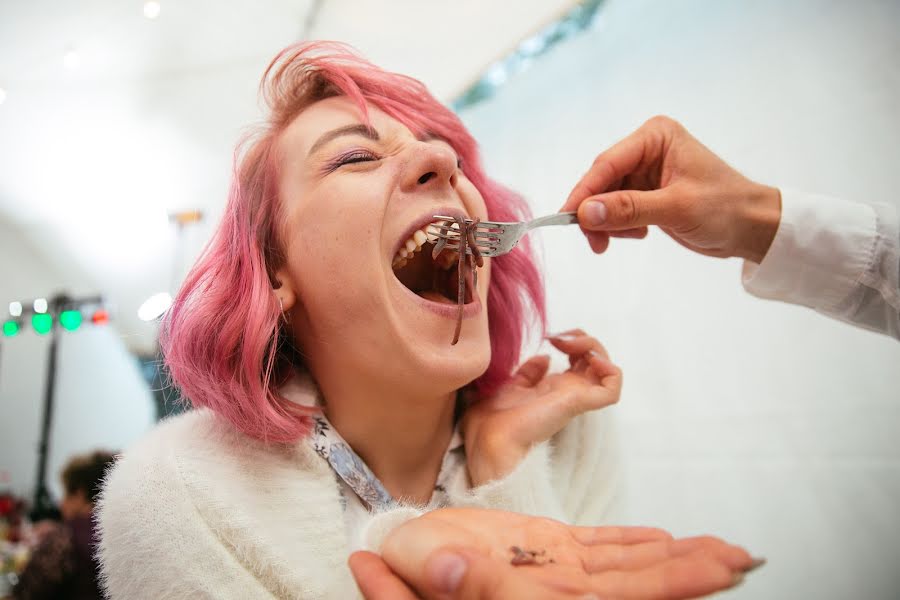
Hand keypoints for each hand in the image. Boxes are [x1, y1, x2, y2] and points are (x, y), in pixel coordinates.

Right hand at [349, 507, 763, 599]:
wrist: (403, 556)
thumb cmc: (412, 569)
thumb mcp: (427, 572)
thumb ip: (450, 578)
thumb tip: (457, 572)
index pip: (619, 599)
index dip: (672, 587)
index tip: (719, 574)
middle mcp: (559, 591)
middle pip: (639, 584)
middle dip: (693, 573)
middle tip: (744, 558)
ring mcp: (557, 568)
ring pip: (628, 563)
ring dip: (676, 556)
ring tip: (722, 549)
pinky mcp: (547, 547)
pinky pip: (600, 545)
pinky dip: (634, 543)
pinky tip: (663, 539)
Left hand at [462, 330, 620, 485]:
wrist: (488, 437)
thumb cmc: (492, 418)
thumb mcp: (511, 385)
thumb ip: (529, 372)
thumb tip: (544, 357)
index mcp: (553, 388)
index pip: (579, 360)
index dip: (571, 340)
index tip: (550, 336)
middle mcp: (568, 393)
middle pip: (596, 360)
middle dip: (583, 339)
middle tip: (559, 338)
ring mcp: (575, 398)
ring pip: (608, 370)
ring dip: (595, 348)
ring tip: (570, 345)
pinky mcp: (578, 403)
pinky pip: (611, 390)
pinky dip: (610, 370)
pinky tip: (590, 359)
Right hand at [561, 115, 781, 262]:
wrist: (752, 228)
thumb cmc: (724, 209)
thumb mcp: (675, 208)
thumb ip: (628, 209)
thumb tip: (585, 213)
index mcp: (655, 137)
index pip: (608, 163)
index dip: (585, 192)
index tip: (569, 218)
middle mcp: (647, 149)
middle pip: (602, 180)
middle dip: (596, 212)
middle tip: (595, 242)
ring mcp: (646, 172)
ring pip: (606, 197)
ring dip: (608, 222)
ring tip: (629, 238)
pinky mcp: (647, 193)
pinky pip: (617, 209)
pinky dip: (620, 226)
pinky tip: (640, 234)